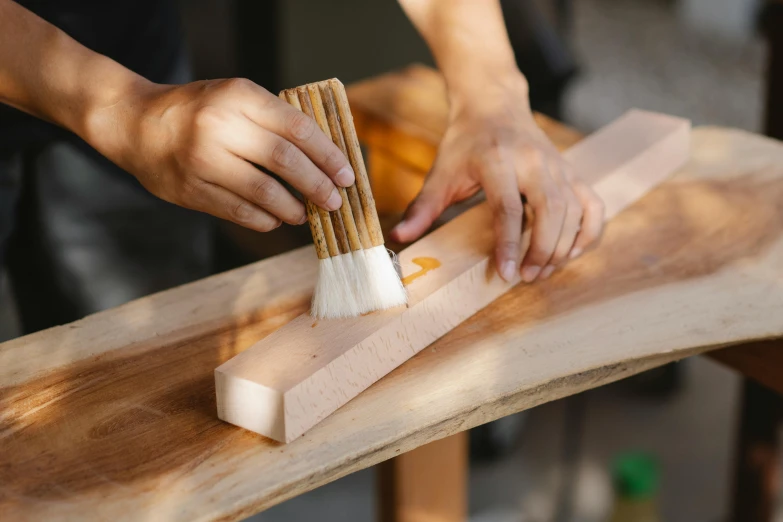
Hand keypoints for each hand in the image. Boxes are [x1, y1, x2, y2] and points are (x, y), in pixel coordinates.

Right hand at [85, 78, 354, 231]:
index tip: (346, 174)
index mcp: (238, 96)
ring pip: (263, 192)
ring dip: (293, 207)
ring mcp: (203, 160)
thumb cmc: (198, 111)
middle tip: (334, 201)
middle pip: (284, 160)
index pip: (297, 128)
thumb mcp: (235, 99)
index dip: (328, 155)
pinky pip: (239, 211)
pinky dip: (265, 219)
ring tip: (305, 213)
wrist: (135, 124)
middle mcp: (219, 126)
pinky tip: (276, 219)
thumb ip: (274, 121)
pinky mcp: (191, 190)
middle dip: (317, 185)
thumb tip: (326, 159)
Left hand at [391, 76, 603, 281]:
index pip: (508, 209)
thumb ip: (424, 207)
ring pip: (575, 211)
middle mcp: (535, 162)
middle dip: (542, 251)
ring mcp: (559, 166)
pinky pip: (593, 205)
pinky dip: (589, 232)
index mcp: (499, 161)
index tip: (505, 274)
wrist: (494, 105)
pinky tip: (571, 253)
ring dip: (563, 247)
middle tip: (527, 277)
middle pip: (551, 212)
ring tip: (543, 271)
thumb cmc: (465, 143)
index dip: (508, 245)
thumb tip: (399, 237)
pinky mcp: (573, 172)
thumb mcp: (441, 172)